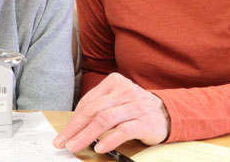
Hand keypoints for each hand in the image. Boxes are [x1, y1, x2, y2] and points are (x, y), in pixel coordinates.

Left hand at [52, 73, 169, 152]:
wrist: (167, 113)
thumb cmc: (135, 107)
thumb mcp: (116, 100)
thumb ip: (98, 107)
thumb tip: (73, 127)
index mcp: (114, 82)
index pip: (88, 102)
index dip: (73, 120)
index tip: (62, 135)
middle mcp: (124, 91)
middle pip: (94, 110)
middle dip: (75, 128)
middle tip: (63, 142)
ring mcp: (135, 106)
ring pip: (105, 119)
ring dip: (86, 135)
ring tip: (75, 146)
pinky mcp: (144, 122)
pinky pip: (123, 130)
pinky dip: (109, 140)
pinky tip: (99, 147)